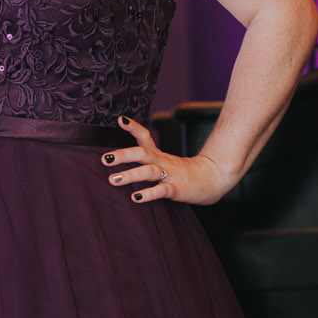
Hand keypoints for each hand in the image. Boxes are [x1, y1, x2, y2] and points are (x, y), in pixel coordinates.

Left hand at [102, 116, 234, 206]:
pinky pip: (162, 190)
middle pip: (143, 154)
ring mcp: (170, 175)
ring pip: (149, 172)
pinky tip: (136, 197)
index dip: (133, 127)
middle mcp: (162, 162)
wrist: (212, 179)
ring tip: (113, 179)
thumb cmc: (183, 172)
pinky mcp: (177, 189)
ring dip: (131, 175)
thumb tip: (120, 159)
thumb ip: (145, 159)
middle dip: (123, 155)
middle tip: (106, 159)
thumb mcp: (163, 162)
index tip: (120, 120)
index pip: (145, 136)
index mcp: (158, 155)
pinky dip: (149, 194)